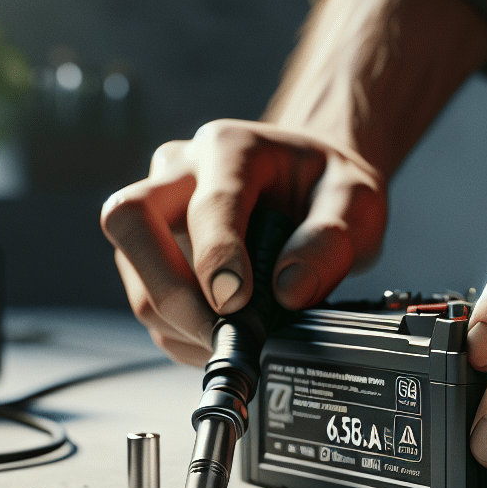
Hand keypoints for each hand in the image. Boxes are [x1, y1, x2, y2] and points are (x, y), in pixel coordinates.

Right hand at [100, 0, 486, 364]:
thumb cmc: (326, 188)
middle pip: (130, 221)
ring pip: (132, 270)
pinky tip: (221, 334)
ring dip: (175, 320)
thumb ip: (330, 241)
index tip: (235, 303)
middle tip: (215, 333)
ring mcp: (156, 209)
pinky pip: (146, 300)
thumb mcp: (356, 201)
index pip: (207, 204)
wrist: (309, 184)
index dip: (216, 258)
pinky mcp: (149, 250)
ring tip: (233, 338)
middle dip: (167, 290)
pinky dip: (178, 332)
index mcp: (230, 148)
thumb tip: (289, 291)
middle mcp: (179, 170)